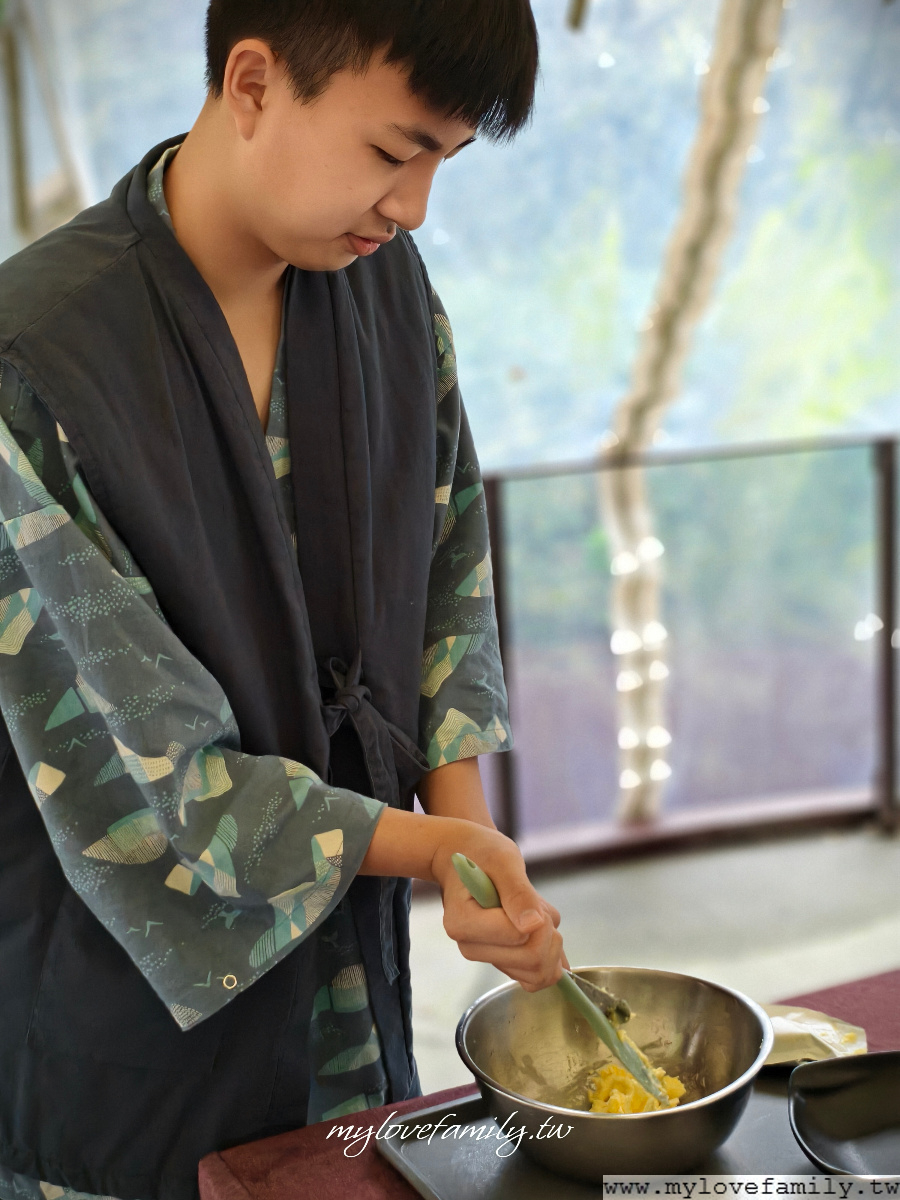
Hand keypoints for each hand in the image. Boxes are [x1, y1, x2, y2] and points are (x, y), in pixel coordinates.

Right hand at [431, 828, 565, 991]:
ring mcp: (486, 957)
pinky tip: (539, 929)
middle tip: (536, 905)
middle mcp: (470, 947)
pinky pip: (536, 976)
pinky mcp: (501, 961)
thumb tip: (532, 925)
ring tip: (534, 914)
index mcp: (462, 923)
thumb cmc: (481, 853)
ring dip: (550, 943)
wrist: (467, 856)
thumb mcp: (503, 860)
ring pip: (538, 974)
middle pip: (531, 961)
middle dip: (548, 932)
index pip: (518, 937)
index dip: (538, 918)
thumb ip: (518, 892)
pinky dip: (549, 954)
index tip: (529, 894)